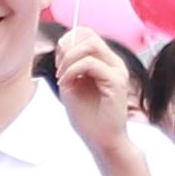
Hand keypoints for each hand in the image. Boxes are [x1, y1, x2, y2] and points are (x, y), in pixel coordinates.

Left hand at [49, 24, 146, 154]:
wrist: (101, 141)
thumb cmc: (88, 117)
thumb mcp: (71, 84)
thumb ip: (68, 64)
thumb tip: (62, 43)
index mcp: (105, 62)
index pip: (88, 34)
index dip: (68, 39)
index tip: (57, 59)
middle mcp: (114, 63)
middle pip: (89, 35)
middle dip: (67, 48)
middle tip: (58, 68)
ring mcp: (117, 70)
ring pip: (91, 44)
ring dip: (69, 58)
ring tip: (61, 77)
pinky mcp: (116, 81)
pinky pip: (91, 63)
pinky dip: (73, 70)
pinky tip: (66, 83)